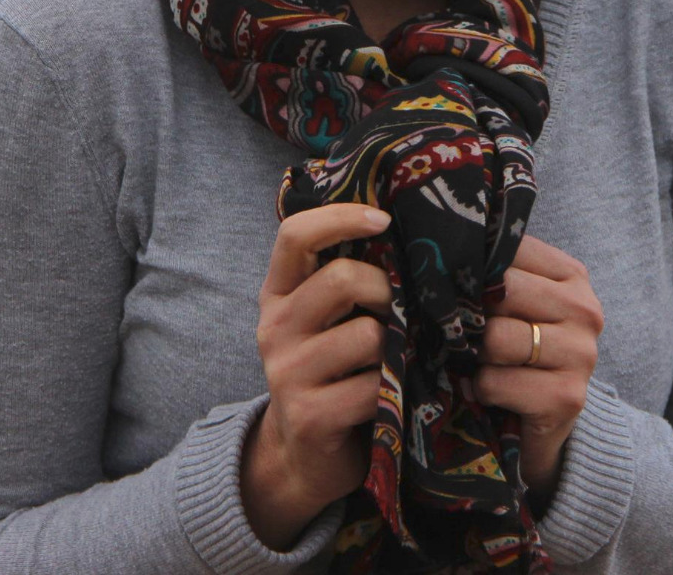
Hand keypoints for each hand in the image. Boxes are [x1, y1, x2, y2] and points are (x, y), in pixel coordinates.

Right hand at [240, 204, 391, 550]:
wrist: (304, 456)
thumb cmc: (333, 370)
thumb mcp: (327, 319)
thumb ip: (345, 278)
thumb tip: (397, 229)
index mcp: (278, 293)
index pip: (294, 234)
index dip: (340, 217)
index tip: (383, 219)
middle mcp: (275, 326)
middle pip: (342, 279)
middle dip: (386, 290)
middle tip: (398, 311)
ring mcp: (287, 373)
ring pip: (367, 334)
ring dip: (394, 347)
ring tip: (392, 359)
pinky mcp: (308, 415)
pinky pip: (373, 384)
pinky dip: (393, 389)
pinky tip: (388, 397)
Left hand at [474, 236, 603, 501]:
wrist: (545, 423)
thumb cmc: (518, 351)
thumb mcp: (512, 304)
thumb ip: (492, 272)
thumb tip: (438, 245)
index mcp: (572, 276)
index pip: (509, 251)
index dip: (472, 268)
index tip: (451, 284)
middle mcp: (585, 310)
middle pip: (503, 291)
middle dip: (472, 313)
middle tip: (463, 330)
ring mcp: (581, 354)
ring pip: (496, 337)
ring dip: (474, 354)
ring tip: (478, 362)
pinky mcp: (568, 397)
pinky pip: (495, 381)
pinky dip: (480, 388)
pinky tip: (488, 391)